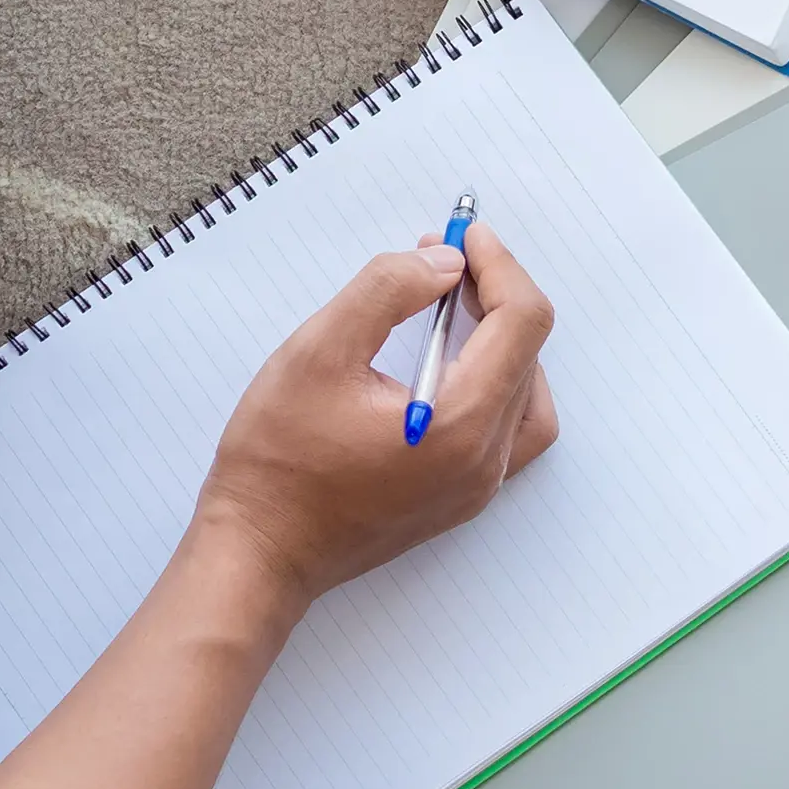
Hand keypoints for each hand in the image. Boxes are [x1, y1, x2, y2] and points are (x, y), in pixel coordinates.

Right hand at [186, 226, 561, 614]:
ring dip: (502, 339)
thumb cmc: (278, 461)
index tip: (462, 236)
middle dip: (493, 292)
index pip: (522, 323)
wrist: (260, 552)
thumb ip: (387, 291)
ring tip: (453, 306)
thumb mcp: (318, 352)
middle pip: (528, 354)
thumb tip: (445, 264)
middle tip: (442, 260)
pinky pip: (505, 430)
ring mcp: (476, 488)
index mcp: (461, 424)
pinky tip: (449, 362)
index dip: (498, 265)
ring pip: (527, 395)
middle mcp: (484, 462)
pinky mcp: (459, 499)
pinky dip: (493, 381)